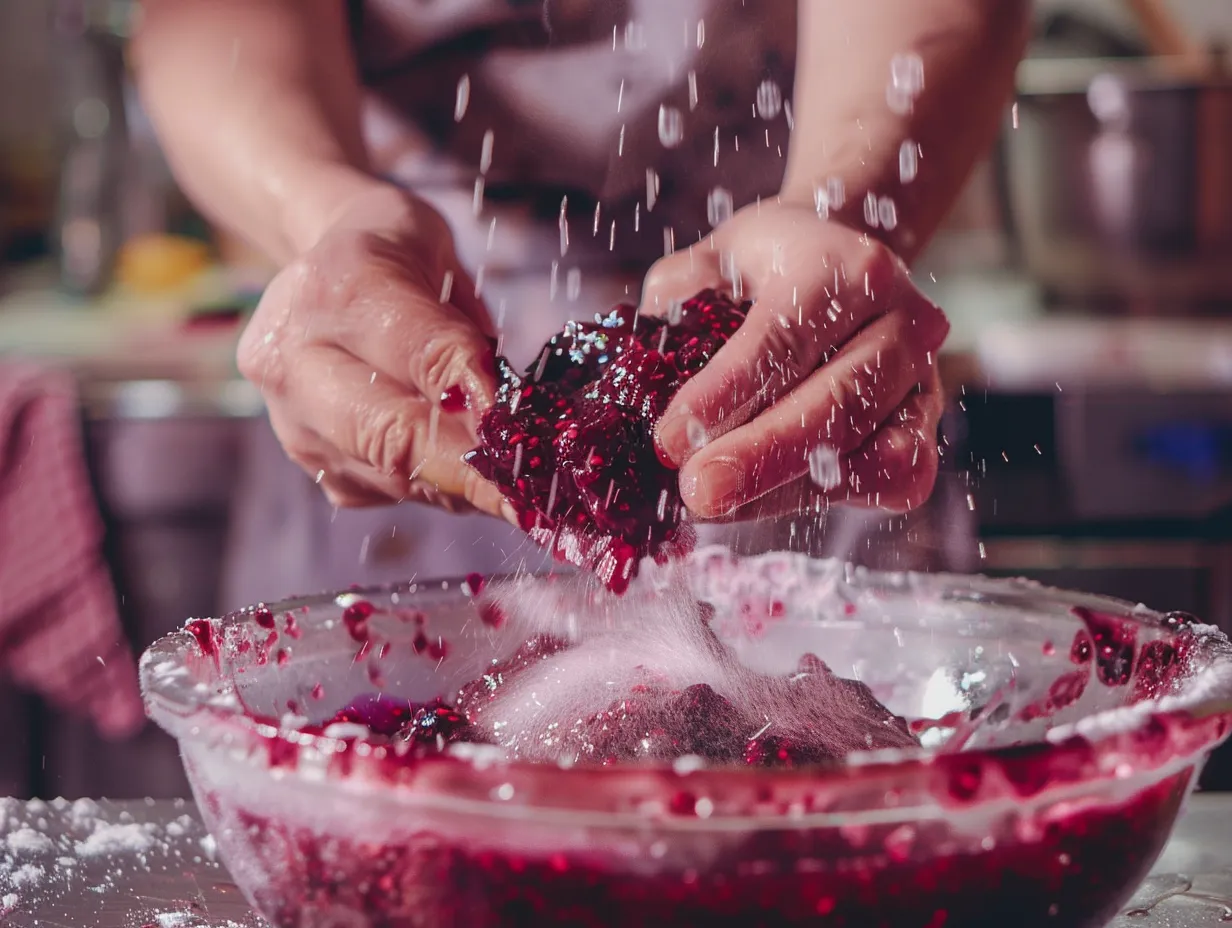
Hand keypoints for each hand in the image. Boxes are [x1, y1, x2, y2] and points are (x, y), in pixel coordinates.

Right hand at [237, 182, 506, 516]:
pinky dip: (432, 487)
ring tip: (509, 485)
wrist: (319, 264)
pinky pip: (381, 489)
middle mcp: (295, 355)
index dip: (478, 400)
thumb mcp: (442, 259)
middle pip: (390, 434)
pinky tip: (460, 469)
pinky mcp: (304, 455)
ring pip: (389, 473)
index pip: (422, 355)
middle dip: (469, 471)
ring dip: (459, 486)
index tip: (525, 435)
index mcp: (339, 287)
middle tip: (526, 497)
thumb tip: (505, 419)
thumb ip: (466, 333)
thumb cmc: (398, 256)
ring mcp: (289, 413)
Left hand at [641, 201, 949, 519]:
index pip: (784, 338)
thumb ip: (676, 308)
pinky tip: (766, 497)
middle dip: (760, 458)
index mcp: (843, 266)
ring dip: (784, 489)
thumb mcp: (708, 264)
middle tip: (696, 492)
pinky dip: (828, 499)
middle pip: (836, 404)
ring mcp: (922, 376)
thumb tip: (645, 382)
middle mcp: (900, 319)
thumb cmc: (763, 271)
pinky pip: (891, 479)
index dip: (726, 394)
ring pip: (867, 454)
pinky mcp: (925, 426)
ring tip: (713, 501)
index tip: (670, 440)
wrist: (839, 261)